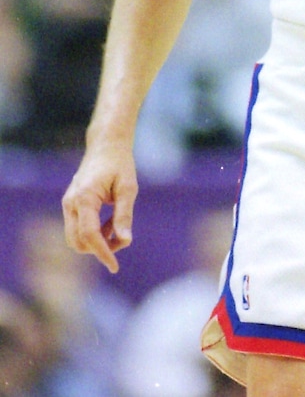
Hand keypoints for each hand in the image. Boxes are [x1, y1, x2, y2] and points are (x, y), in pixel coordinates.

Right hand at [62, 145, 137, 273]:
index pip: (90, 235)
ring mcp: (68, 204)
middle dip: (99, 249)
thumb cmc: (120, 164)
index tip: (115, 267)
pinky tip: (109, 223)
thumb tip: (125, 241)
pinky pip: (77, 229)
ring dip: (95, 242)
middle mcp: (71, 203)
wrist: (106, 145)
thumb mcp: (128, 187)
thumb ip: (125, 214)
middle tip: (122, 240)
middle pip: (78, 242)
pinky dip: (92, 234)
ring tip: (116, 227)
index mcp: (85, 197)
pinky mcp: (70, 205)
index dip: (102, 253)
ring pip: (75, 238)